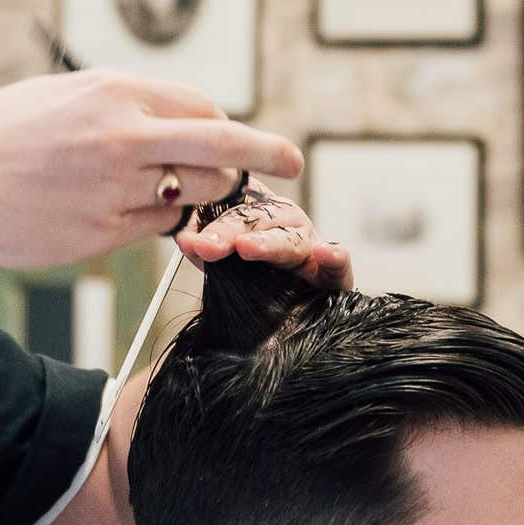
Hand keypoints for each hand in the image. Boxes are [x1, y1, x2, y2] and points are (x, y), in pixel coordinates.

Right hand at [0, 71, 302, 270]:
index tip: (240, 140)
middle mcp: (122, 136)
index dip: (225, 128)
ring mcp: (114, 188)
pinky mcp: (101, 233)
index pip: (202, 109)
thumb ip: (122, 107)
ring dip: (194, 195)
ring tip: (166, 191)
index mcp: (114, 92)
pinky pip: (153, 226)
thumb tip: (179, 120)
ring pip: (190, 195)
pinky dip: (151, 220)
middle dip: (264, 155)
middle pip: (221, 148)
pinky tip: (114, 211)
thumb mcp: (63, 96)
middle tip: (294, 161)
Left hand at [175, 184, 351, 288]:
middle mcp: (284, 222)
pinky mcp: (334, 274)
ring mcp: (310, 245)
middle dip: (228, 232)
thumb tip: (184, 240)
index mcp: (256, 212)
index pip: (233, 201)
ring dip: (267, 243)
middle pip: (257, 219)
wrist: (279, 323)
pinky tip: (326, 252)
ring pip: (289, 239)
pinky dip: (335, 257)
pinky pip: (339, 263)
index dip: (210, 214)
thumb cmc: (250, 282)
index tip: (188, 236)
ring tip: (247, 248)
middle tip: (207, 246)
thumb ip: (203, 250)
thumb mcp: (220, 262)